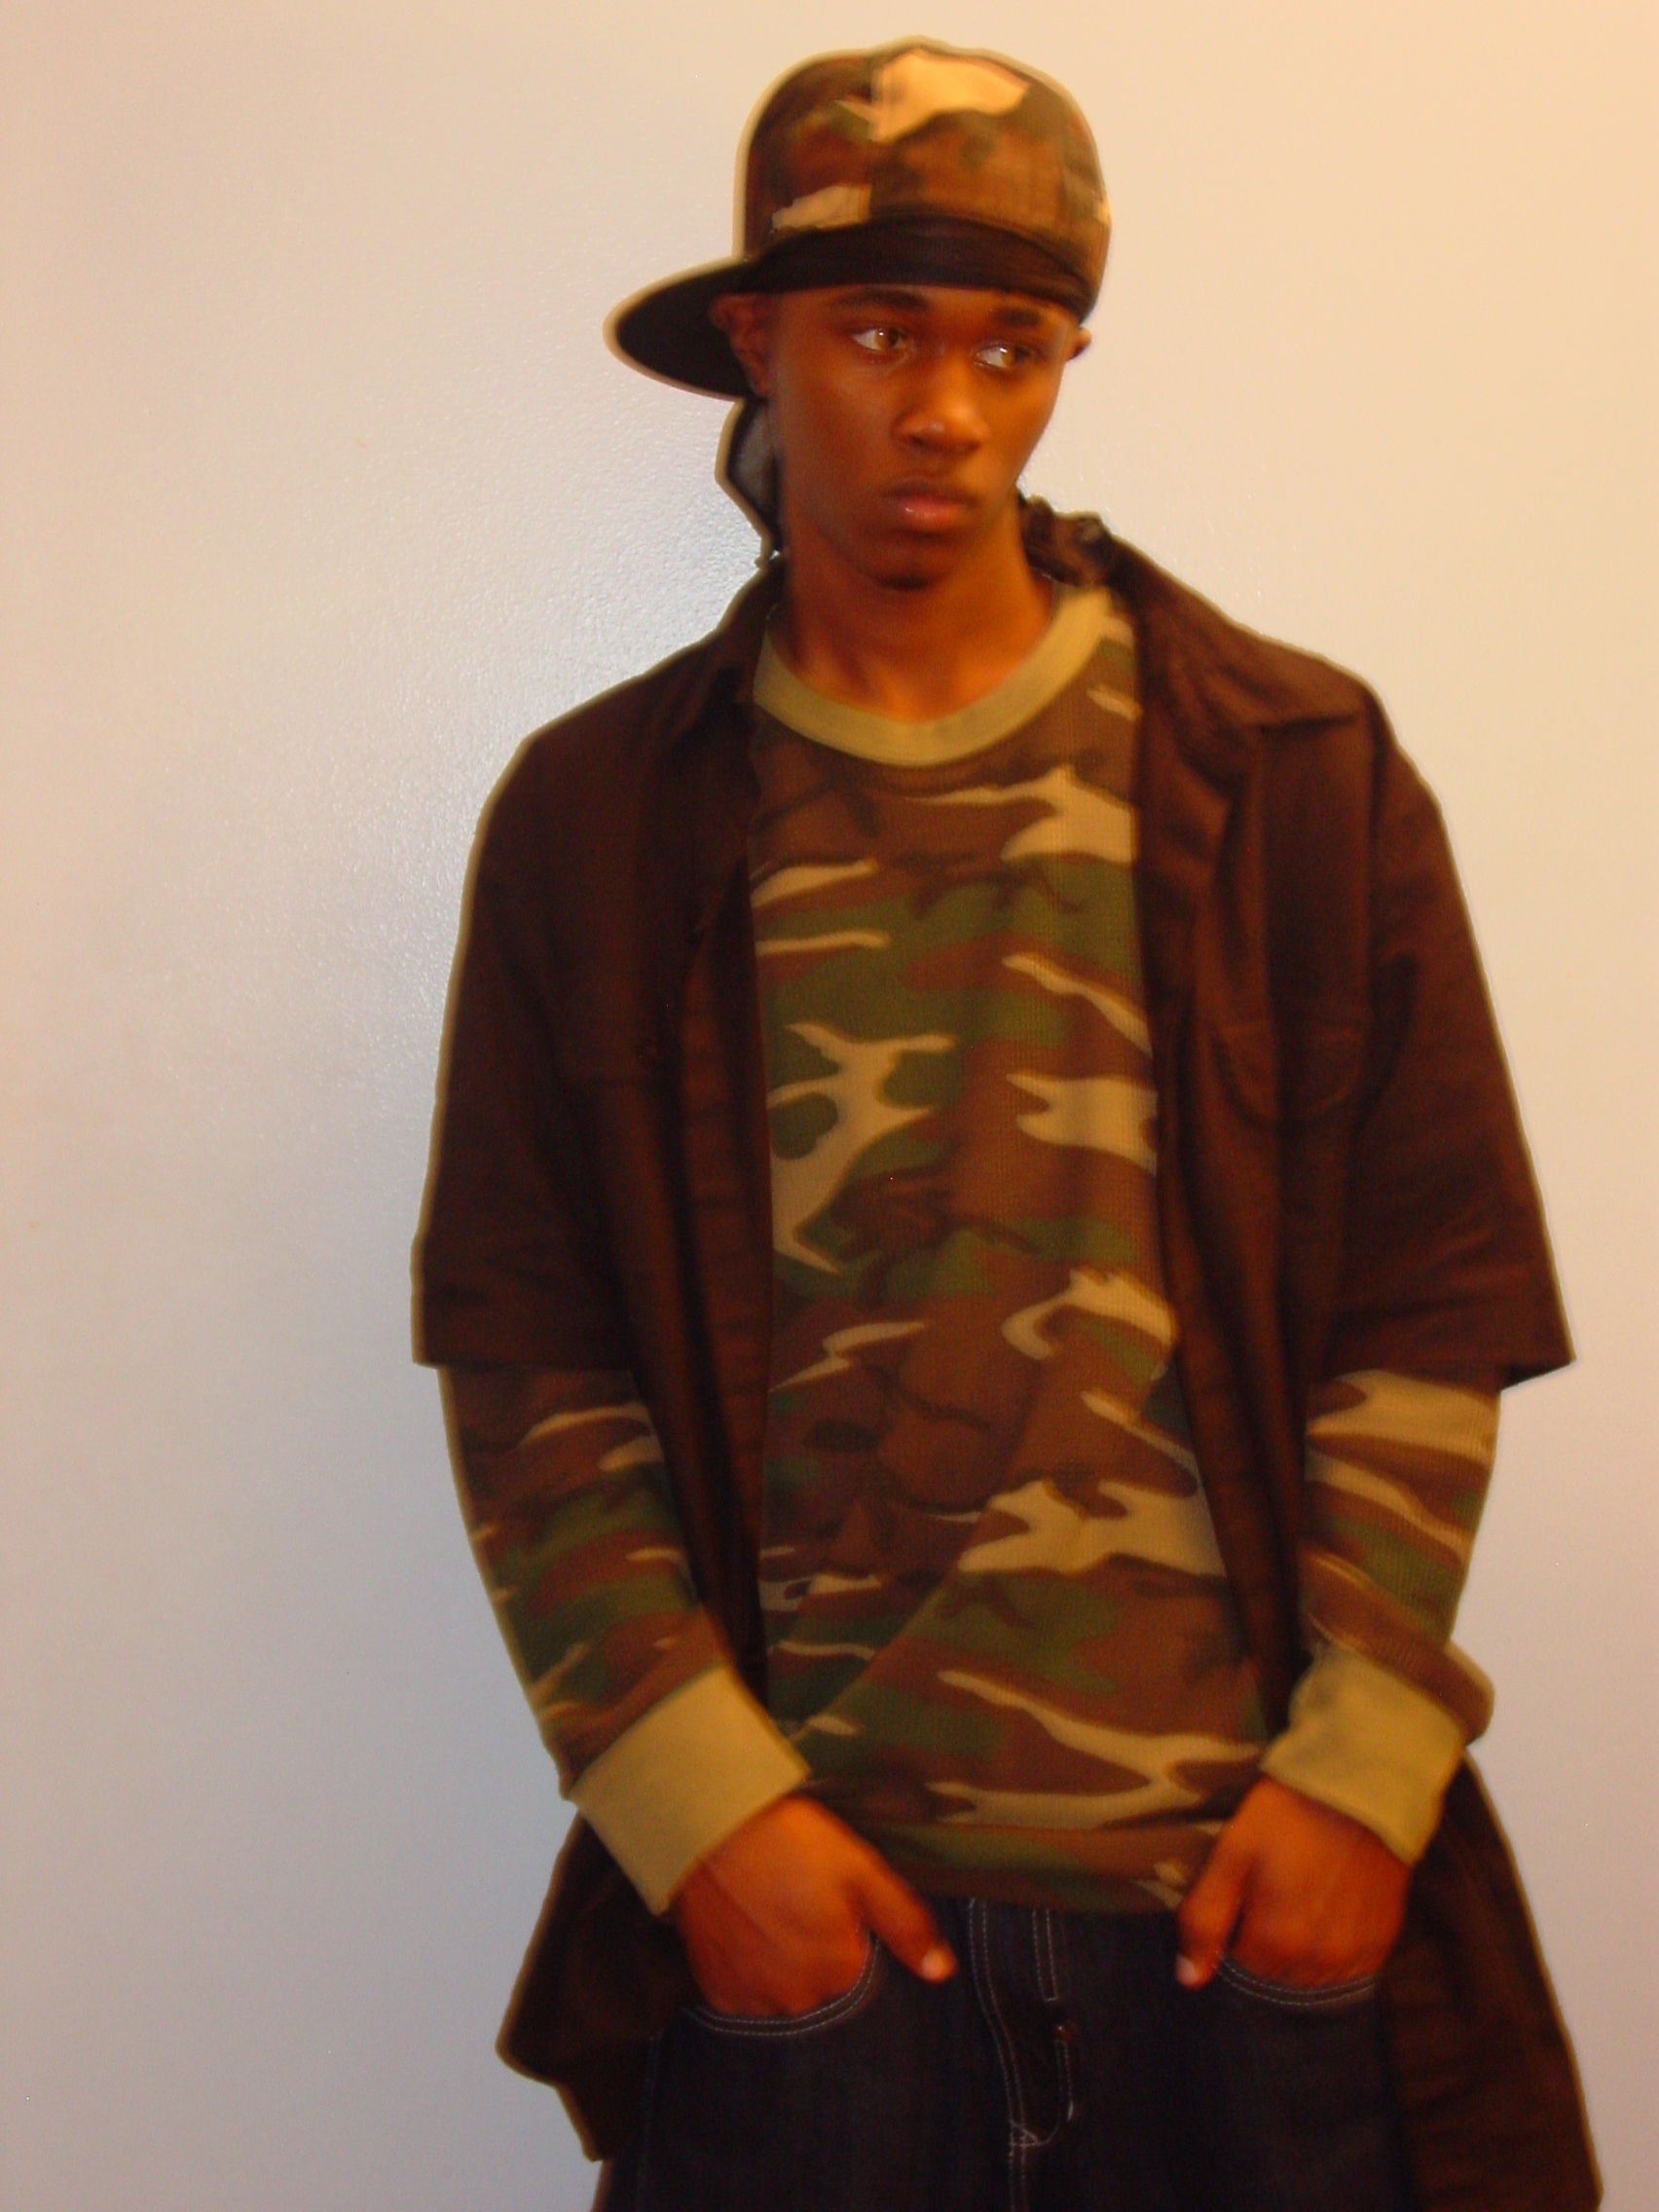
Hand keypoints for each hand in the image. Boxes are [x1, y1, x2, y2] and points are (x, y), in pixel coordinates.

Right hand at [671, 1795, 956, 2015]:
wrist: (709, 1829)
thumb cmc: (789, 1842)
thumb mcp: (859, 1870)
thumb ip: (905, 1924)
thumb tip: (942, 1973)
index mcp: (840, 1971)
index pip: (857, 1961)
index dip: (844, 1924)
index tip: (824, 1892)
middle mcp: (798, 1999)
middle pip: (819, 1978)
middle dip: (813, 1944)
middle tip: (793, 1894)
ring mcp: (754, 1998)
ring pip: (782, 1986)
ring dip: (778, 1958)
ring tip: (765, 1906)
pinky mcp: (718, 1990)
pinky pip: (744, 1990)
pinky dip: (745, 1966)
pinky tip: (742, 1926)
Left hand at [1175, 1777, 1409, 1988]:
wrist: (1362, 1789)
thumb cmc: (1289, 1815)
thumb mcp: (1233, 1852)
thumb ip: (1206, 1917)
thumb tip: (1190, 1978)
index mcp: (1277, 1942)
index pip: (1241, 1972)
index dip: (1233, 1942)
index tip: (1239, 1907)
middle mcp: (1318, 1963)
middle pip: (1277, 1980)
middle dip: (1266, 1951)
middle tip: (1268, 1901)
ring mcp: (1354, 1956)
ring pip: (1312, 1981)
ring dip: (1299, 1956)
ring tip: (1298, 1906)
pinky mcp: (1381, 1943)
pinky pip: (1349, 1971)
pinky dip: (1332, 1953)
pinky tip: (1327, 1914)